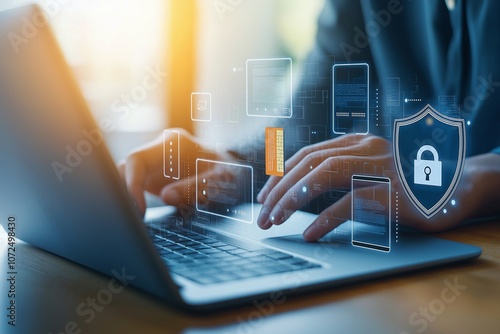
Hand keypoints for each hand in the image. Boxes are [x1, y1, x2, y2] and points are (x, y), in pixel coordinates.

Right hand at [117, 128, 232, 215]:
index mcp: (174, 143)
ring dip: (131, 196)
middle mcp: (162, 149)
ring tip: (141, 217)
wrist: (237, 172)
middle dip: (126, 191)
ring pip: (128, 176)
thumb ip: (194, 187)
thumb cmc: (232, 173)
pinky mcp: (158, 175)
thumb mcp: (220, 181)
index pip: (137, 159)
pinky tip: (145, 215)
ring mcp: (159, 161)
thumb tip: (166, 196)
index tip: (139, 209)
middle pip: (127, 167)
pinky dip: (137, 199)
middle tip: (136, 217)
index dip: (131, 184)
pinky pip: (138, 184)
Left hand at [256, 134, 499, 240]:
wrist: (458, 188)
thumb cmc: (407, 183)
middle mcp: (367, 148)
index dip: (282, 174)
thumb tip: (301, 187)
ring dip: (292, 199)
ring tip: (274, 221)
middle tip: (262, 215)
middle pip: (309, 163)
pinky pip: (350, 203)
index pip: (309, 154)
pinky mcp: (393, 192)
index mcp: (358, 142)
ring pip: (323, 175)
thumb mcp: (371, 171)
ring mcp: (381, 166)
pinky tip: (310, 234)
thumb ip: (343, 171)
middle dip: (279, 189)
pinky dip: (325, 220)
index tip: (265, 195)